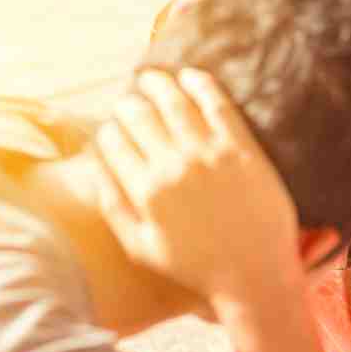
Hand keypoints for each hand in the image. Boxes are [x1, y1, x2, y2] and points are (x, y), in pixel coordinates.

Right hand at [94, 69, 302, 301]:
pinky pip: (218, 105)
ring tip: (152, 78)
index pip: (113, 142)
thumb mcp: (141, 247)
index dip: (109, 130)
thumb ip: (113, 206)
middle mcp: (174, 166)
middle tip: (129, 100)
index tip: (113, 127)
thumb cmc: (198, 267)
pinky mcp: (243, 150)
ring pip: (174, 102)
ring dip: (158, 83)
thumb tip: (94, 164)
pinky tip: (191, 77)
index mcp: (146, 190)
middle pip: (139, 116)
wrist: (256, 274)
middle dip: (128, 103)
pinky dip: (201, 84)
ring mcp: (209, 155)